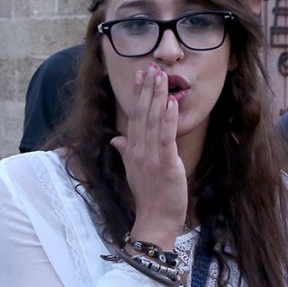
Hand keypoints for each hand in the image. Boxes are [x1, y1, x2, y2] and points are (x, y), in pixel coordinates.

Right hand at [109, 64, 188, 248]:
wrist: (155, 219)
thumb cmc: (149, 196)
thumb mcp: (134, 170)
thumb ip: (125, 151)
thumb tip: (116, 138)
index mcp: (132, 149)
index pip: (134, 115)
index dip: (138, 94)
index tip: (141, 75)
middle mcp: (138, 150)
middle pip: (141, 113)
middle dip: (147, 89)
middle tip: (151, 66)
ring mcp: (150, 156)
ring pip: (152, 121)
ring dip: (157, 97)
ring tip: (162, 77)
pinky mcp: (165, 164)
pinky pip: (165, 137)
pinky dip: (168, 119)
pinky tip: (171, 103)